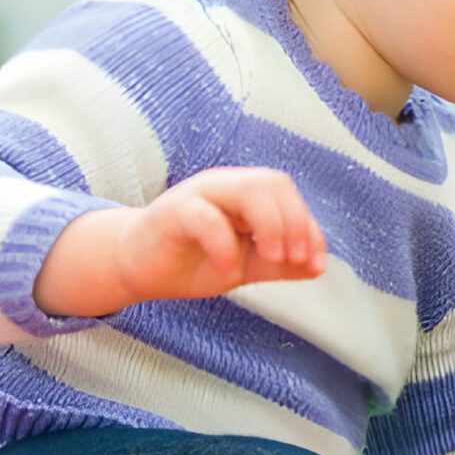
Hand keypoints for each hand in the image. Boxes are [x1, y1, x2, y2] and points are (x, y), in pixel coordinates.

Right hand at [36, 168, 327, 316]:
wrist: (136, 270)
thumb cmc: (192, 261)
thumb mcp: (243, 264)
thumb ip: (278, 263)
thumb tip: (318, 267)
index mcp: (245, 192)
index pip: (287, 195)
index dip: (309, 227)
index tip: (316, 264)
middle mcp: (225, 185)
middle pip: (273, 182)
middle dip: (293, 222)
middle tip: (294, 260)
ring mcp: (198, 193)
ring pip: (248, 189)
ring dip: (271, 225)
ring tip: (273, 259)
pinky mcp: (171, 212)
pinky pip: (205, 218)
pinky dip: (224, 245)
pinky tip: (227, 271)